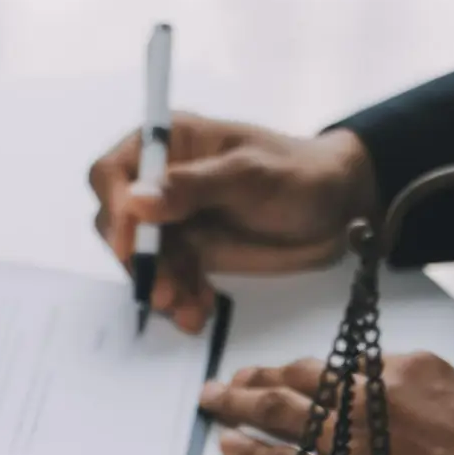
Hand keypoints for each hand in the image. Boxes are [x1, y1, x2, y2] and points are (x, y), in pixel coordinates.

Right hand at [88, 113, 379, 332]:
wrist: (341, 211)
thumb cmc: (300, 175)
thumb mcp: (250, 175)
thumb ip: (192, 186)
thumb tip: (135, 201)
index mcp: (168, 143)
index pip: (112, 172)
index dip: (114, 207)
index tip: (131, 247)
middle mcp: (160, 181)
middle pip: (120, 224)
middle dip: (140, 261)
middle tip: (164, 291)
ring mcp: (173, 220)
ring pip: (144, 260)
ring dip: (161, 287)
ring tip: (189, 310)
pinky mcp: (189, 253)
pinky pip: (169, 279)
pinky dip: (181, 298)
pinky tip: (200, 310)